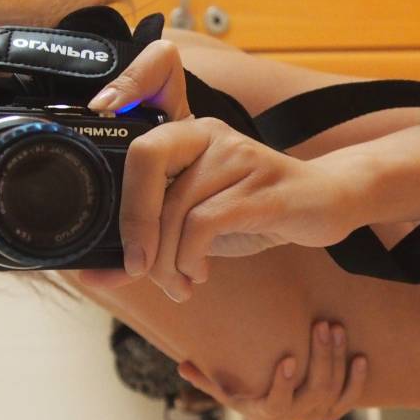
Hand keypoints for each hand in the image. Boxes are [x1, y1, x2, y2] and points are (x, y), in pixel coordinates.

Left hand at [78, 39, 354, 301]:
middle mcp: (208, 134)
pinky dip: (193, 257)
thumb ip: (149, 243)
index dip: (116, 195)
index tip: (118, 246)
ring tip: (179, 285)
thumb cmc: (254, 211)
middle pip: (145, 161)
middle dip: (133, 224)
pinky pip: (206, 222)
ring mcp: (238, 156)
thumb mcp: (195, 224)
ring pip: (176, 207)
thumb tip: (94, 277)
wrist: (326, 203)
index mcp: (187, 135)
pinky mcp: (264, 186)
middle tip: (137, 269)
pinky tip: (200, 273)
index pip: (135, 146)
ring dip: (169, 261)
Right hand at [176, 321, 367, 419]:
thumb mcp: (226, 392)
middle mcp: (297, 415)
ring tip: (335, 328)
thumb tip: (181, 365)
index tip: (288, 360)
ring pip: (333, 388)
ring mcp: (318, 414)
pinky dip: (357, 380)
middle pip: (315, 389)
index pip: (279, 400)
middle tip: (321, 325)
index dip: (285, 383)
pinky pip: (349, 398)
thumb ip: (206, 380)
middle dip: (321, 356)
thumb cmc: (248, 398)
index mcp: (270, 411)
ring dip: (337, 358)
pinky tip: (360, 357)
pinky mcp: (333, 411)